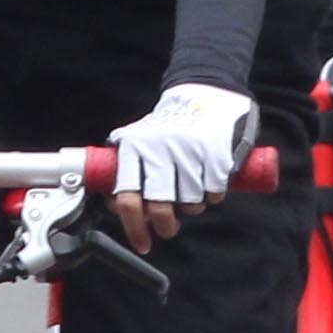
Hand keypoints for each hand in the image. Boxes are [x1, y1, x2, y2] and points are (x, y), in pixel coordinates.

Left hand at [106, 84, 257, 247]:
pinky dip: (214, 196)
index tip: (143, 243)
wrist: (206, 90)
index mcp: (135, 147)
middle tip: (168, 229)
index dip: (134, 228)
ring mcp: (189, 151)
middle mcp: (159, 149)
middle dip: (166, 227)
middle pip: (160, 208)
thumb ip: (129, 167)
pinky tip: (211, 183)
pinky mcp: (216, 152)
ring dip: (193, 207)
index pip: (127, 198)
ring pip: (190, 203)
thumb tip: (115, 206)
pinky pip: (214, 192)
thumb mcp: (141, 137)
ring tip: (193, 193)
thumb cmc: (171, 123)